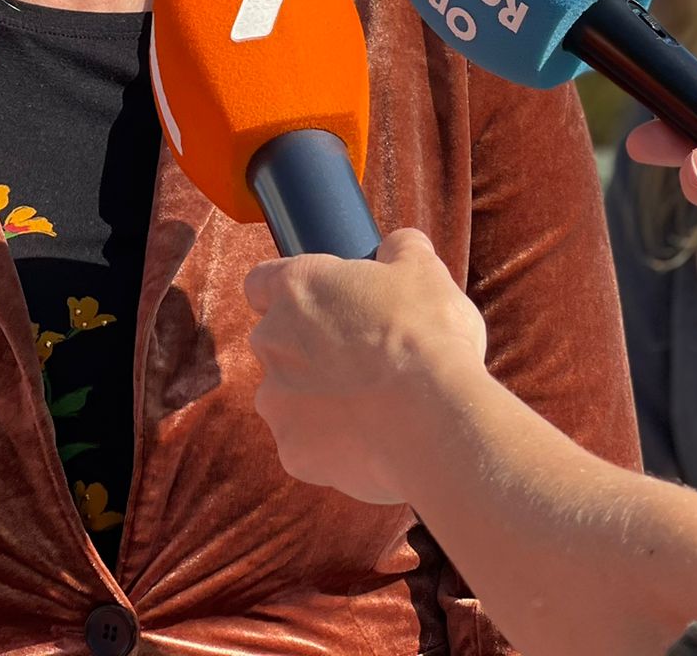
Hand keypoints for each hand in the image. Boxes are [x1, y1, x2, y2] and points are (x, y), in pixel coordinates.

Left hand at [242, 228, 488, 504]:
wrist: (436, 418)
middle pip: (276, 342)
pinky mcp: (292, 451)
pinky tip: (373, 440)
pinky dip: (331, 444)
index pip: (261, 282)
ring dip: (316, 399)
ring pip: (287, 397)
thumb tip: (397, 245)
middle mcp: (272, 341)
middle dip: (308, 350)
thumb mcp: (425, 271)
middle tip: (360, 359)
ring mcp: (276, 400)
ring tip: (372, 405)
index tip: (320, 304)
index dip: (288, 292)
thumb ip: (401, 248)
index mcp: (296, 289)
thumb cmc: (427, 336)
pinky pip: (306, 444)